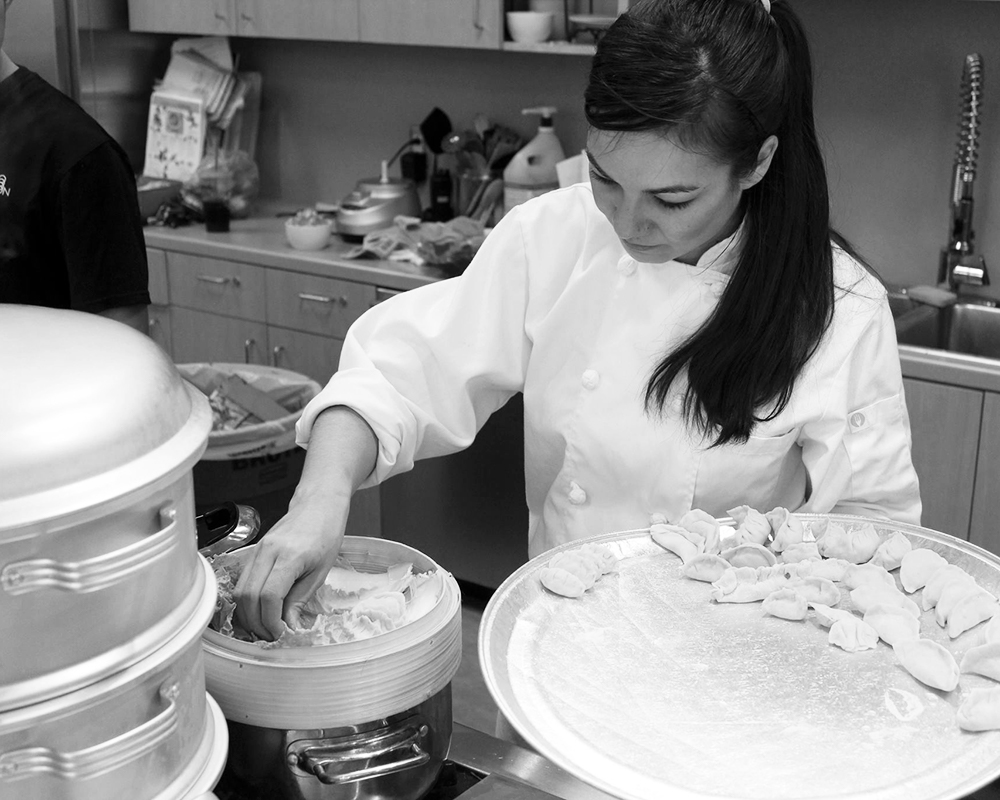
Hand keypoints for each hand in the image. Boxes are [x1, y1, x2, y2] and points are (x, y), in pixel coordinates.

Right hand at [233, 494, 348, 639]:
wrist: (318, 505)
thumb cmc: (326, 533)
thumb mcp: (321, 571)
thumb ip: (301, 599)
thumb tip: (288, 626)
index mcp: (289, 556)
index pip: (268, 596)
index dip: (271, 621)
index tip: (281, 633)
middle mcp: (267, 552)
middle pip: (247, 597)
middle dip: (256, 623)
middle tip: (271, 636)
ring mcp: (257, 551)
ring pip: (239, 591)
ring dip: (248, 615)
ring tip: (265, 627)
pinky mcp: (253, 553)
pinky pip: (242, 582)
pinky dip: (246, 602)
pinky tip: (260, 611)